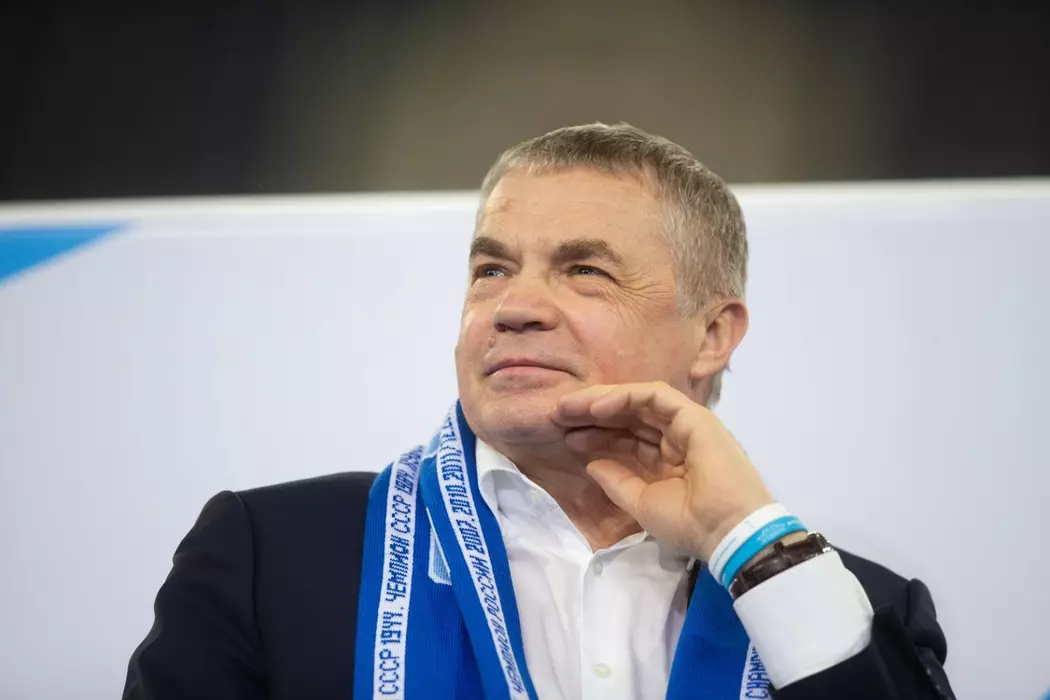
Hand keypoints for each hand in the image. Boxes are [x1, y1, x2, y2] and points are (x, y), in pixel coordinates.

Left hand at [552, 381, 773, 561]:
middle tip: (558, 415)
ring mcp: (686, 425)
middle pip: (629, 418)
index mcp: (667, 462)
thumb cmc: (689, 524)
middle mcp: (675, 440)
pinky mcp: (693, 415)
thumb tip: (592, 463)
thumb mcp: (641, 504)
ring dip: (602, 402)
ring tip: (570, 407)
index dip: (596, 436)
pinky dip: (625, 396)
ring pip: (638, 403)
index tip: (565, 436)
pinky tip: (597, 407)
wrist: (726, 530)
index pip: (627, 440)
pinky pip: (655, 396)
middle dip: (592, 414)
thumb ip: (617, 482)